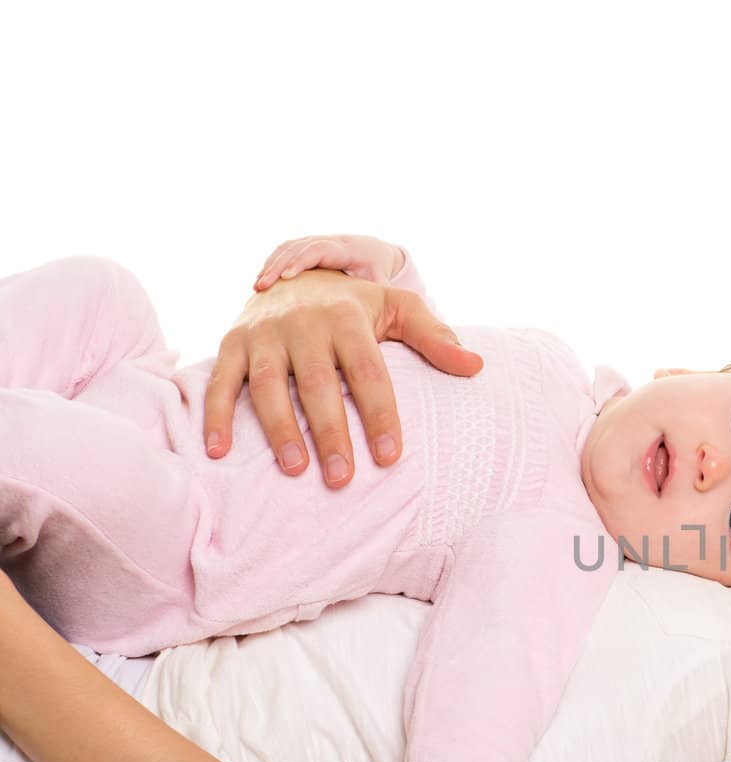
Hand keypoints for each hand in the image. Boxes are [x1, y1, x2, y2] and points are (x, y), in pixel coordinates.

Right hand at [204, 269, 482, 487]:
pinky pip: (219, 381)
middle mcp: (303, 322)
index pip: (368, 371)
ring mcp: (263, 333)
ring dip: (279, 429)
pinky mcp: (232, 342)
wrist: (292, 276)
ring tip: (296, 470)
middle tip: (343, 479)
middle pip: (318, 383)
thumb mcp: (398, 310)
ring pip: (267, 385)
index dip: (380, 414)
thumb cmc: (355, 307)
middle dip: (331, 432)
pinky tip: (220, 453)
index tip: (391, 457)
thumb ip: (435, 338)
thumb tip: (476, 367)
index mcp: (347, 316)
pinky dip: (215, 415)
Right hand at [253, 234, 404, 290]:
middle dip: (277, 265)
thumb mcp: (381, 283)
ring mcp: (314, 242)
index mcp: (346, 248)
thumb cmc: (378, 272)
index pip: (318, 249)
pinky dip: (271, 265)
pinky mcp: (304, 248)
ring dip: (270, 265)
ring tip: (257, 287)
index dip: (301, 261)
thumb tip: (376, 316)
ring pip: (287, 248)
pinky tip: (262, 284)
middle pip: (297, 247)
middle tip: (262, 286)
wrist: (373, 253)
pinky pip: (284, 252)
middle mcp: (326, 241)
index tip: (287, 277)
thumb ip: (377, 296)